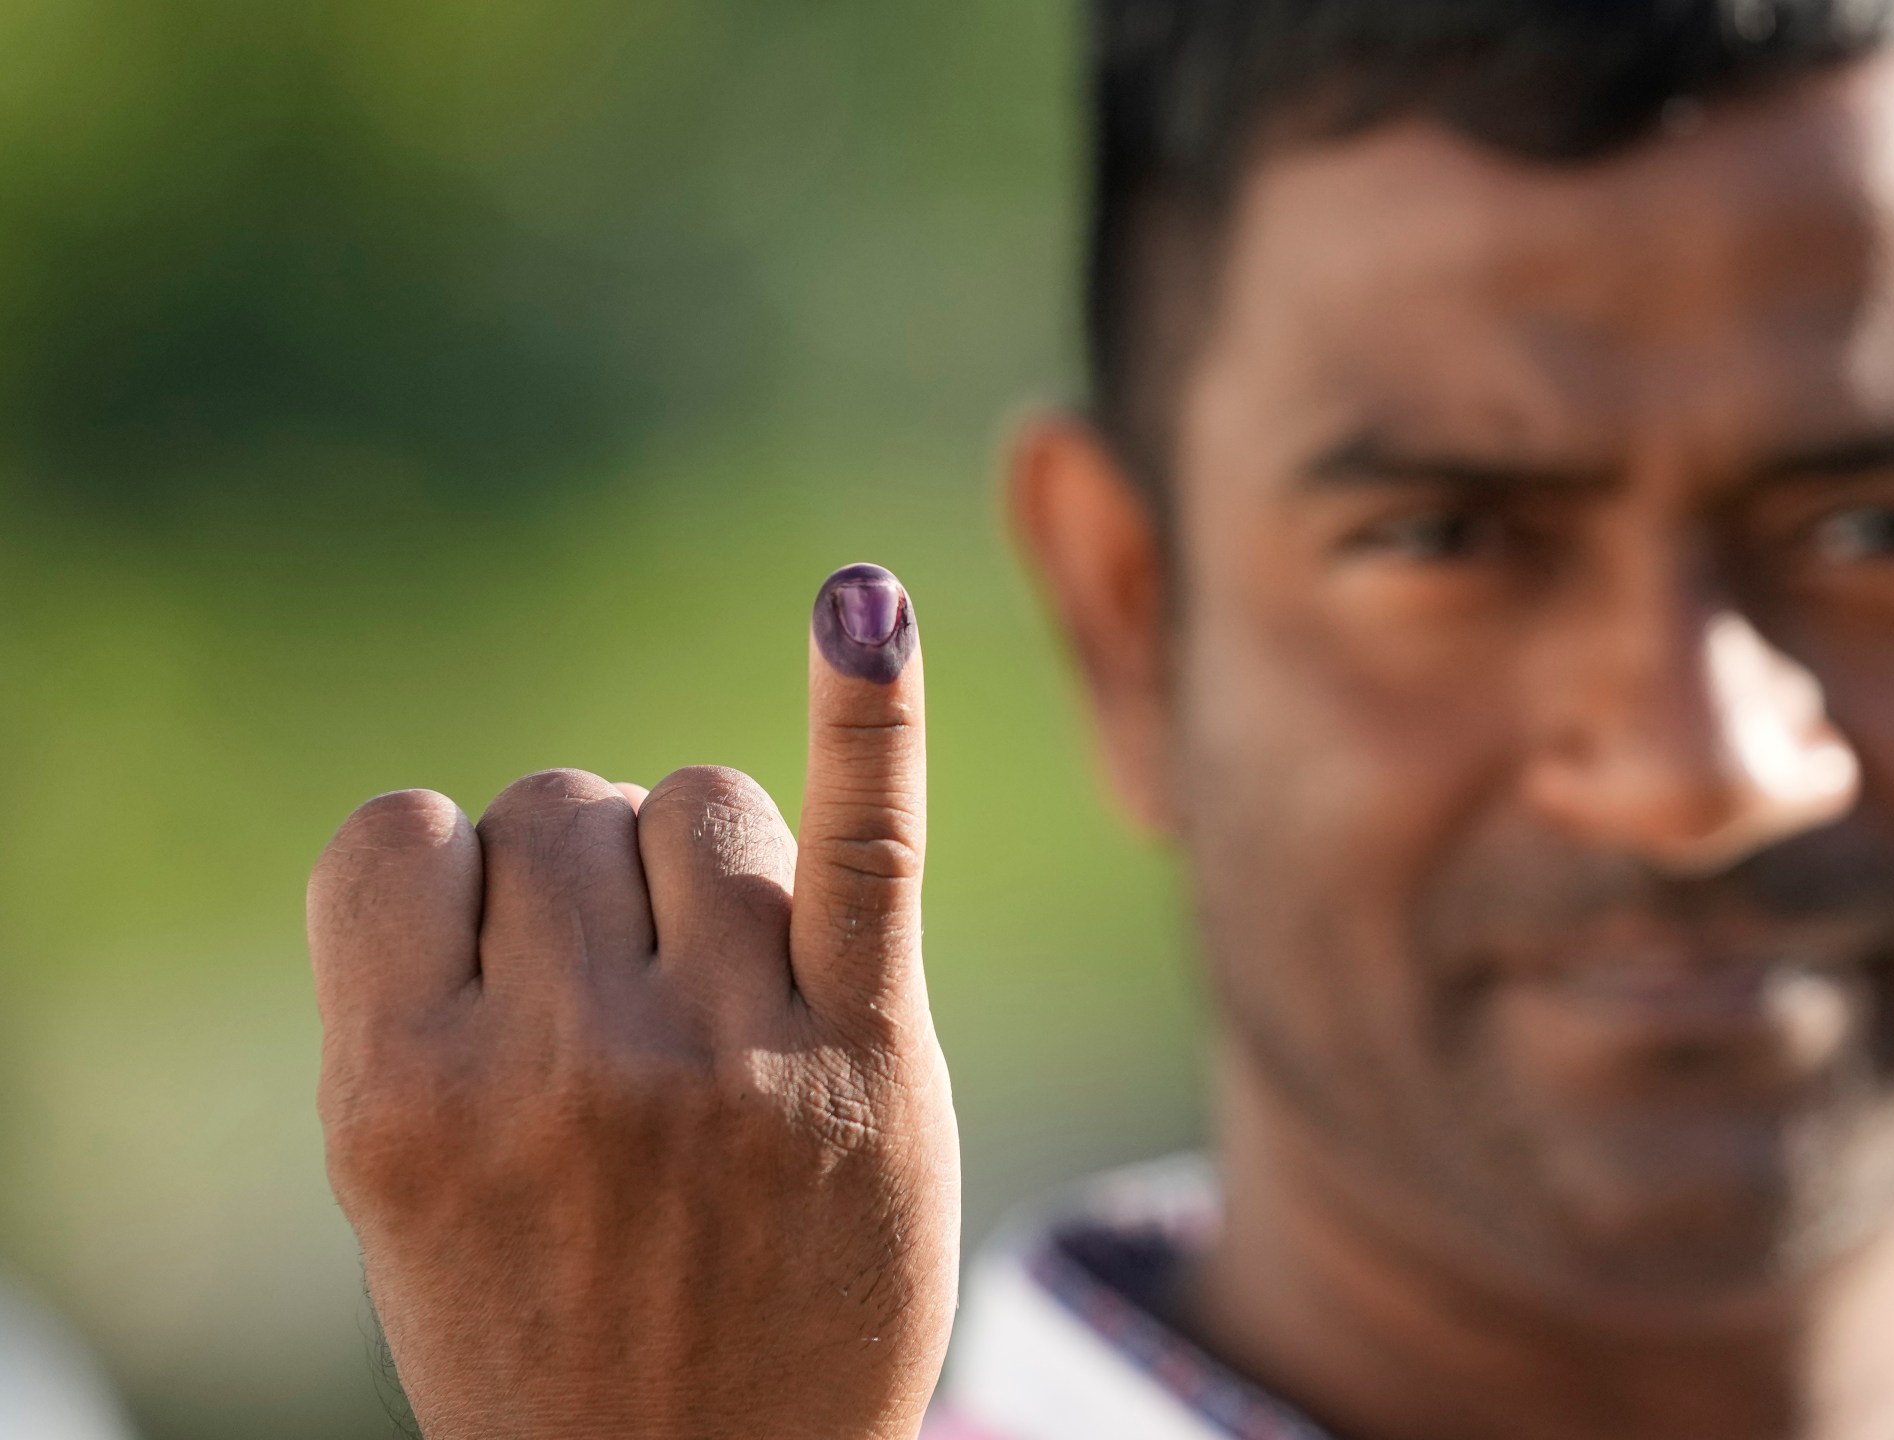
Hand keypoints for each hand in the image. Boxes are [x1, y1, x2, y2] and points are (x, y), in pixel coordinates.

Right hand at [308, 563, 956, 1439]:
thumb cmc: (546, 1321)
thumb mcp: (408, 1188)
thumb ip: (433, 997)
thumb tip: (528, 811)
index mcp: (401, 1097)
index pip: (404, 836)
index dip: (451, 890)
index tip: (492, 980)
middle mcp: (565, 1066)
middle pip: (567, 805)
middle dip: (587, 887)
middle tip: (621, 1030)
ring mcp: (728, 1054)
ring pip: (703, 799)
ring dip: (707, 867)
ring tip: (719, 1002)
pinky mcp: (869, 1054)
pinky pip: (863, 840)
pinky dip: (864, 712)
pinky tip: (862, 608)